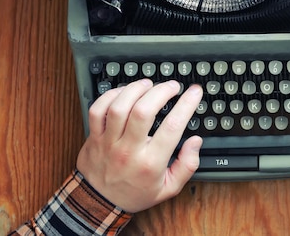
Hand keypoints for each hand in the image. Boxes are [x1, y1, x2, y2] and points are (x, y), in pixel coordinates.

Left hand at [76, 79, 202, 212]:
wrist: (99, 204)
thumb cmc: (135, 193)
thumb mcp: (169, 188)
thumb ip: (187, 165)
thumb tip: (195, 141)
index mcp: (150, 162)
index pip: (172, 127)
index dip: (187, 104)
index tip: (194, 92)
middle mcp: (129, 150)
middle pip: (144, 111)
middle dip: (162, 91)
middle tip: (172, 86)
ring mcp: (109, 142)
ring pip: (120, 107)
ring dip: (136, 89)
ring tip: (149, 84)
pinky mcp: (94, 137)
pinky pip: (98, 110)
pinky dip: (111, 95)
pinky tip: (124, 92)